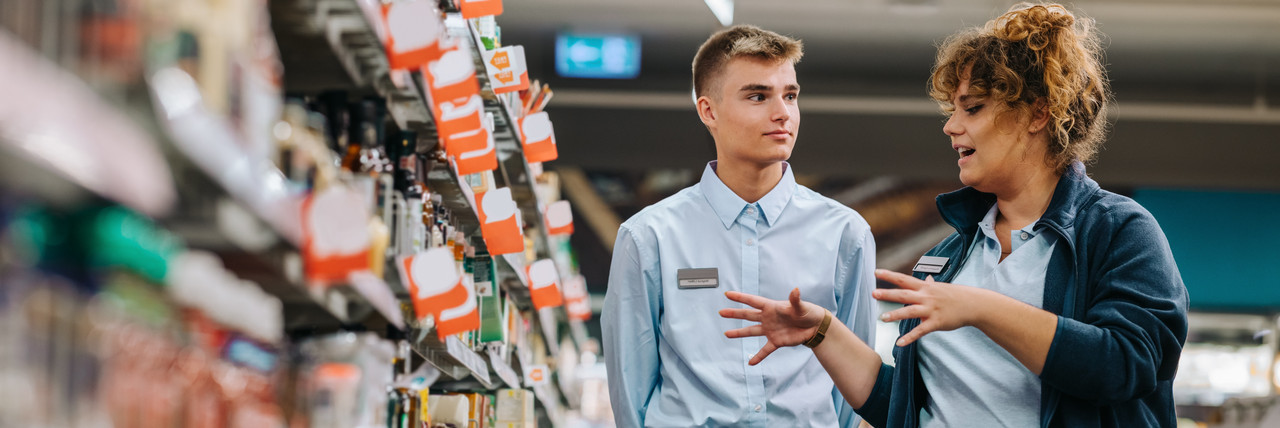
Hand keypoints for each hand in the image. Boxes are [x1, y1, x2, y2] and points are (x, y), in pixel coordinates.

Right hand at [719, 288, 825, 364]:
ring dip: (739, 333)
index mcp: (771, 307)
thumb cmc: (808, 312)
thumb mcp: (801, 306)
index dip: (740, 297)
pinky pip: (765, 350)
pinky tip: (750, 363)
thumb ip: (795, 300)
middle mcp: (768, 318)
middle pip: (747, 315)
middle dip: (734, 313)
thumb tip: (796, 290)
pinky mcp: (776, 341)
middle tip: (721, 312)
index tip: (727, 294)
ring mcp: (770, 330)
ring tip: (727, 334)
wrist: (815, 327)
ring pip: (751, 331)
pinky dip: (758, 357)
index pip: (752, 301)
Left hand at [873, 269, 994, 346]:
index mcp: (925, 287)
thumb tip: (926, 278)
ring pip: (910, 311)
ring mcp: (931, 310)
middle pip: (904, 294)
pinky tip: (899, 343)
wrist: (973, 304)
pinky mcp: (936, 322)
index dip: (889, 276)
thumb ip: (930, 284)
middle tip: (873, 294)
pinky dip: (910, 337)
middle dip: (888, 294)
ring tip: (883, 318)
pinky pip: (920, 330)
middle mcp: (926, 297)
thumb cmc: (956, 296)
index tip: (876, 272)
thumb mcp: (941, 288)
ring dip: (896, 315)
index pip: (904, 279)